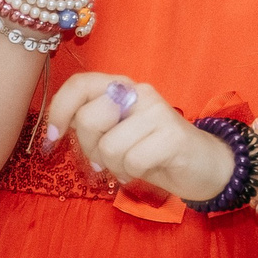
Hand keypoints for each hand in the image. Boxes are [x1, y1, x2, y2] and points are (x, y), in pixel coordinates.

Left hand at [43, 72, 233, 204]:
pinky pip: (132, 161)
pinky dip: (133, 173)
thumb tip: (56, 130)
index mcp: (121, 87)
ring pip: (109, 146)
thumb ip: (92, 126)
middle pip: (89, 119)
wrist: (205, 165)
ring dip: (115, 166)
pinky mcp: (172, 133)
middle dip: (91, 149)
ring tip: (131, 165)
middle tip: (106, 159)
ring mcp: (157, 110)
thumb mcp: (117, 135)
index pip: (80, 84)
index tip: (53, 138)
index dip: (59, 110)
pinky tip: (147, 169)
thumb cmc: (153, 152)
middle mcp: (138, 91)